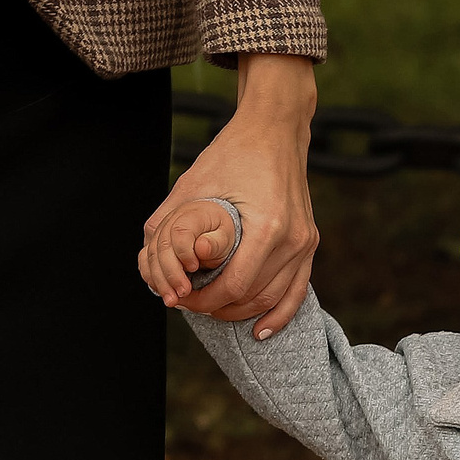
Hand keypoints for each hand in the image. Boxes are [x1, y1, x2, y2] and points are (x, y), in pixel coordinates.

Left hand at [140, 53, 318, 337]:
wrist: (275, 130)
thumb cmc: (233, 152)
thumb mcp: (194, 184)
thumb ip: (169, 223)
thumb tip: (151, 262)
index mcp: (267, 226)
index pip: (235, 285)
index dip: (205, 300)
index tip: (183, 298)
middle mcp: (292, 239)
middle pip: (254, 296)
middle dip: (219, 307)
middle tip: (191, 305)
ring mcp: (305, 242)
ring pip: (274, 299)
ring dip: (243, 312)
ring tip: (215, 311)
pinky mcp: (309, 242)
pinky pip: (297, 291)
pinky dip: (279, 314)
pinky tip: (260, 330)